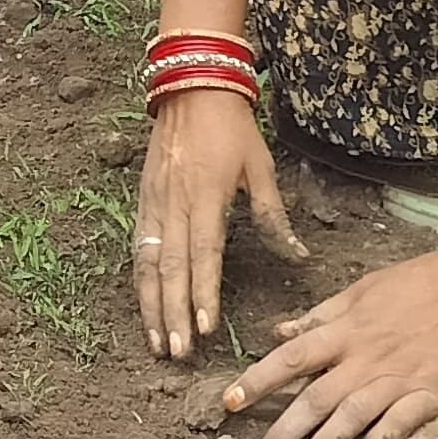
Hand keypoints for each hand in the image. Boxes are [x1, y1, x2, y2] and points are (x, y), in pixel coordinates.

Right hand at [136, 87, 303, 361]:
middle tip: (178, 351)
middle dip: (173, 312)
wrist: (192, 86)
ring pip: (149, 262)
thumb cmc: (233, 128)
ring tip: (157, 341)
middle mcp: (175, 202)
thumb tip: (298, 256)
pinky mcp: (143, 199)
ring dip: (151, 305)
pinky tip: (145, 306)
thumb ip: (273, 216)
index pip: (204, 253)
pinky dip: (140, 280)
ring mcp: (154, 201)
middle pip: (172, 267)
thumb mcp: (260, 167)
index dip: (203, 292)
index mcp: (207, 194)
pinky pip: (139, 246)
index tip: (204, 328)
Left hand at [227, 249, 437, 438]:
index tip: (229, 404)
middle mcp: (364, 358)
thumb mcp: (362, 288)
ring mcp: (396, 380)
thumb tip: (279, 331)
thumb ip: (321, 314)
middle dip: (282, 433)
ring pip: (350, 419)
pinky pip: (397, 426)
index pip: (291, 358)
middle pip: (314, 400)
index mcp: (345, 330)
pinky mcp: (428, 397)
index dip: (258, 381)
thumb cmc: (416, 283)